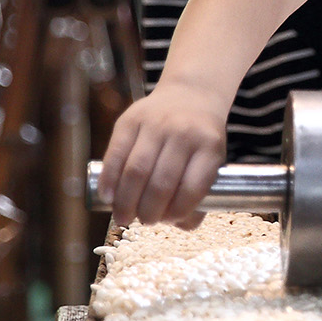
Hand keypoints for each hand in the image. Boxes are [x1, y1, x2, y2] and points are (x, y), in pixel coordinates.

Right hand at [97, 80, 229, 229]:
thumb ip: (201, 193)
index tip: (168, 221)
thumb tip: (181, 226)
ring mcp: (156, 124)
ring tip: (124, 217)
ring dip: (126, 202)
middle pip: (160, 183)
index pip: (193, 187)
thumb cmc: (200, 139)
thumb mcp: (213, 160)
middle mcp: (183, 132)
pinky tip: (108, 197)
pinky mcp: (130, 119)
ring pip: (136, 171)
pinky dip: (109, 181)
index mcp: (209, 146)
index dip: (178, 211)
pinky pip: (115, 154)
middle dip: (149, 211)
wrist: (190, 94)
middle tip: (144, 222)